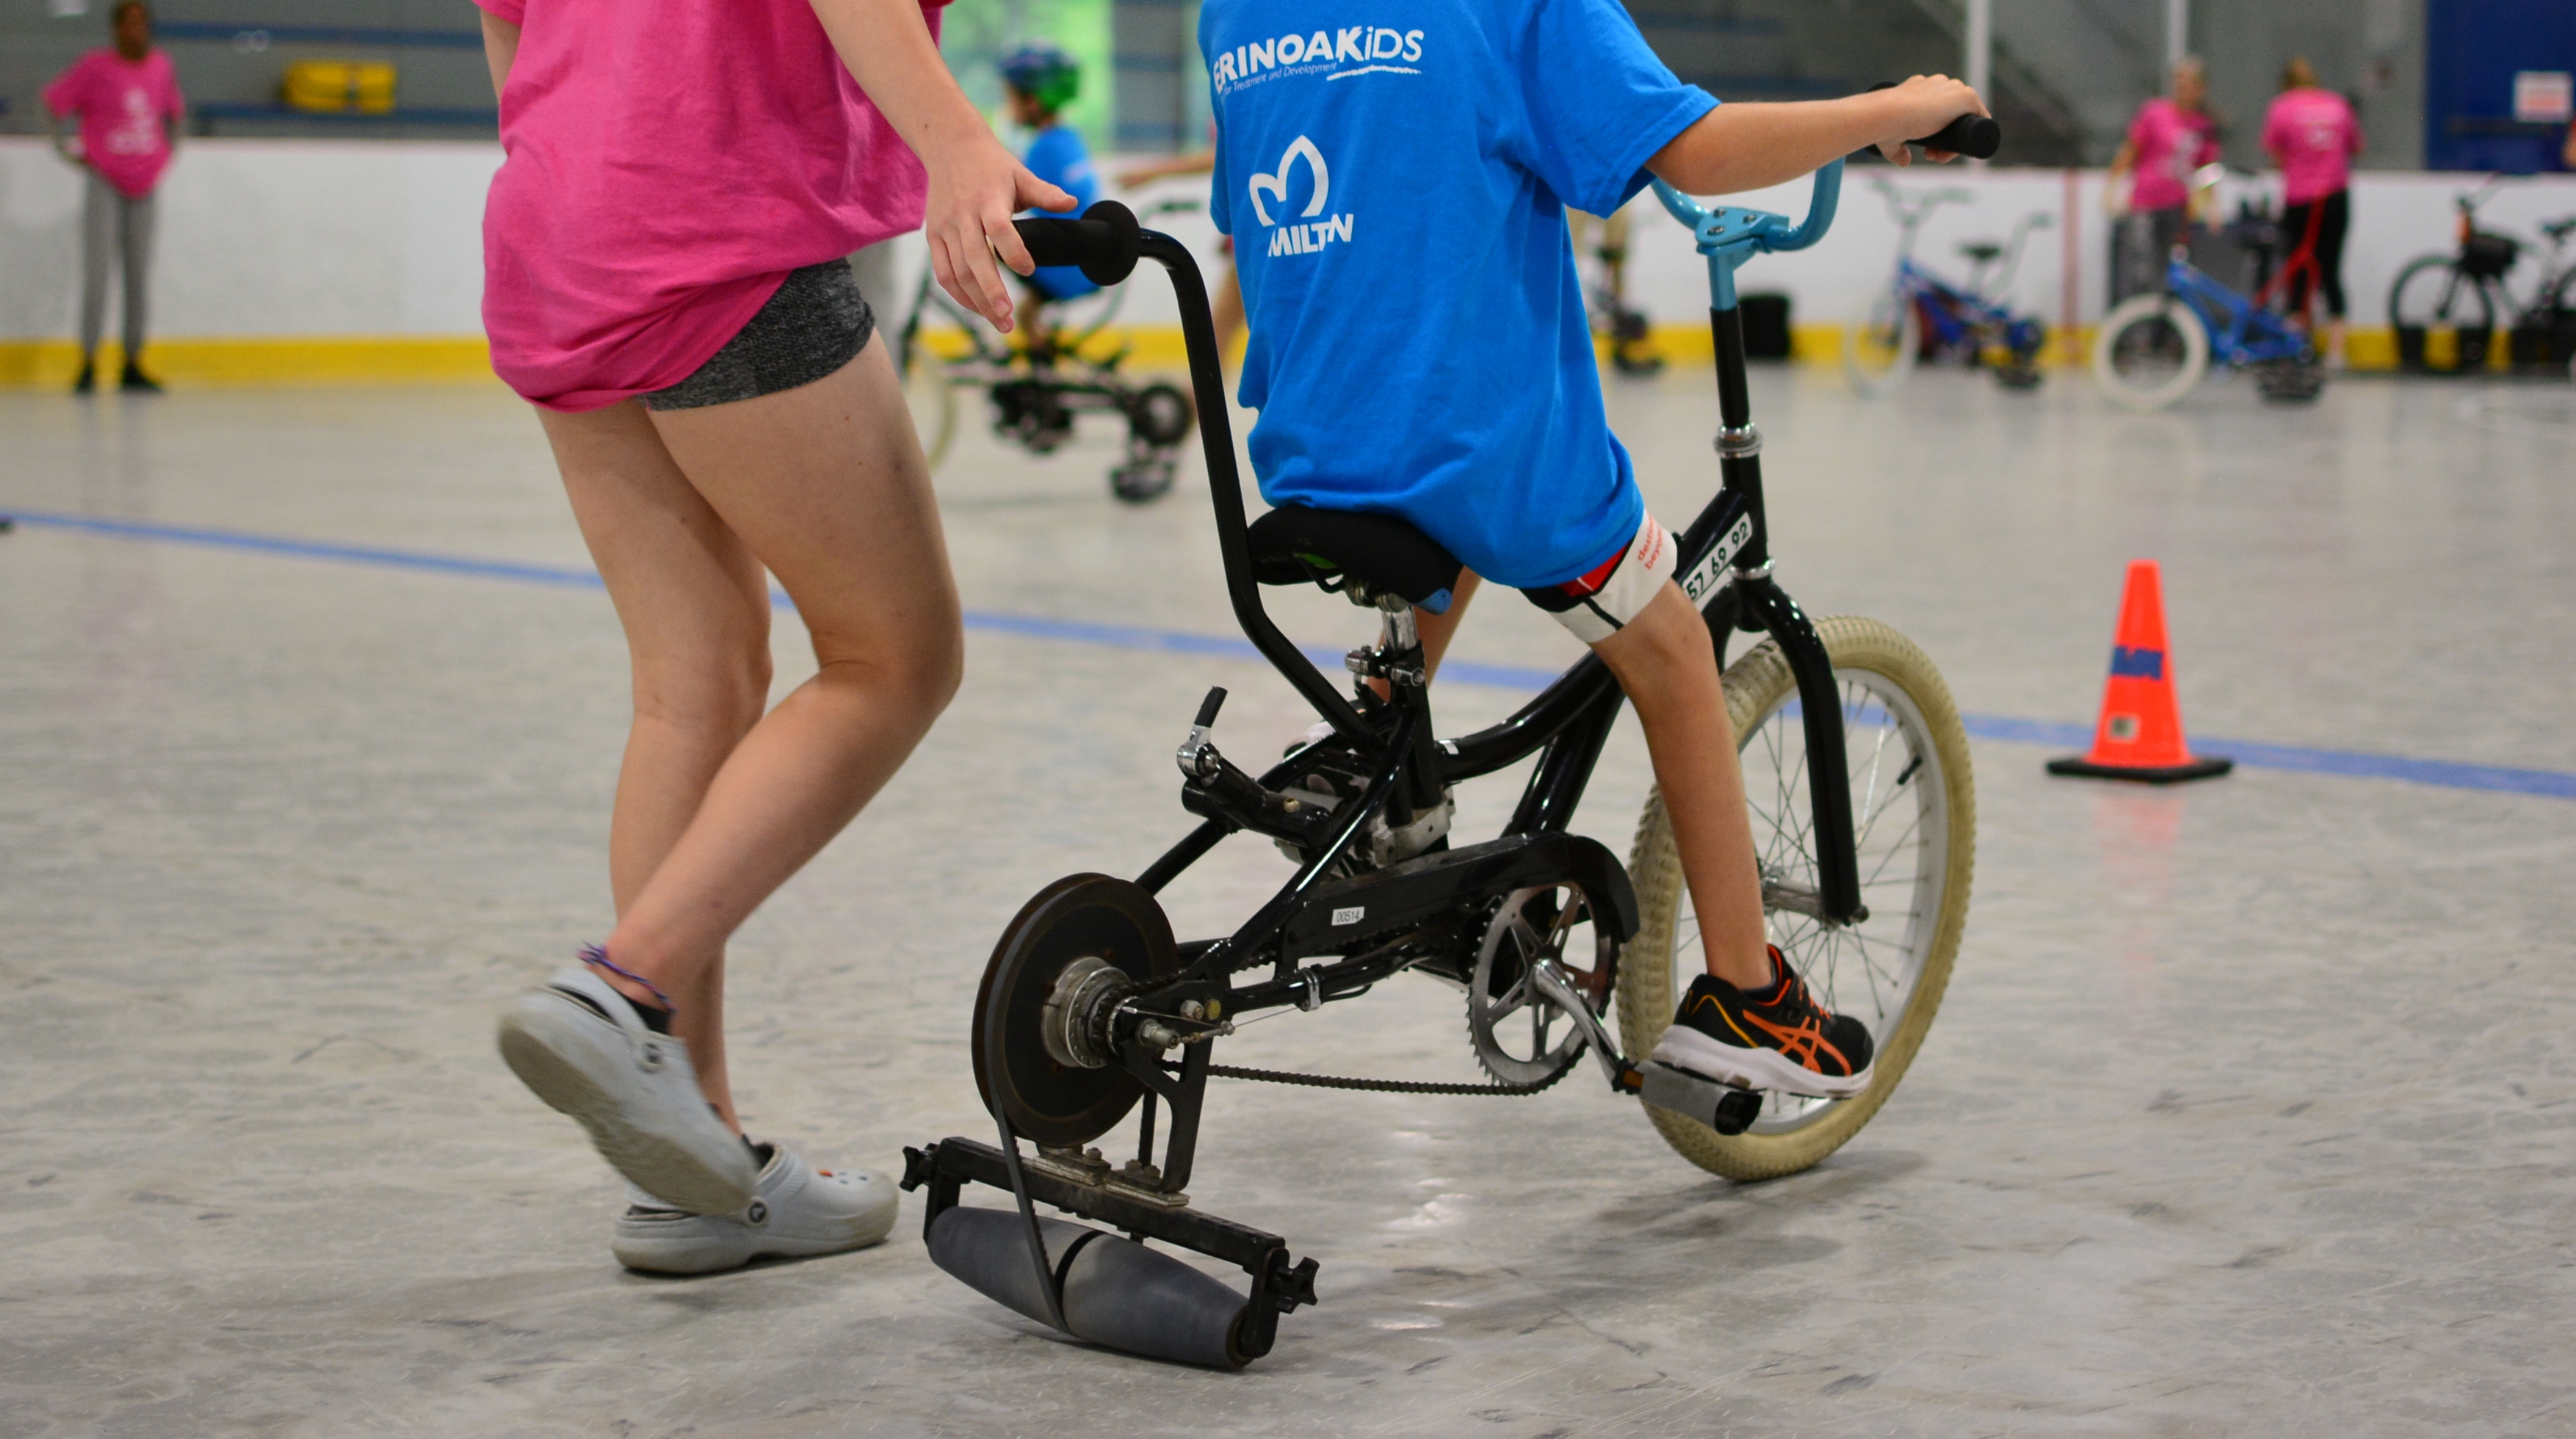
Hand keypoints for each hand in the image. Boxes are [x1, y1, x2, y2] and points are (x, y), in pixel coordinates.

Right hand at [918, 130, 1074, 332]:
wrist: (949, 146)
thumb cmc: (992, 164)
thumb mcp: (1021, 174)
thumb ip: (1046, 193)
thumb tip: (1073, 203)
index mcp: (987, 199)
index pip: (999, 229)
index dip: (1014, 252)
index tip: (1030, 270)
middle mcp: (963, 215)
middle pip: (974, 259)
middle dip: (991, 292)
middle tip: (1008, 318)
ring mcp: (944, 227)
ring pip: (957, 272)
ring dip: (976, 301)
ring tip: (1000, 322)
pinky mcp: (933, 236)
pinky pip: (943, 272)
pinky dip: (959, 294)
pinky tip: (978, 309)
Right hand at [1870, 73, 1986, 165]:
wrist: (1890, 113)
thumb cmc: (1885, 124)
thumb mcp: (1890, 140)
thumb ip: (1898, 150)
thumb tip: (1904, 162)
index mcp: (1921, 88)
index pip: (1938, 109)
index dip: (1935, 133)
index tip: (1926, 150)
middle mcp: (1939, 84)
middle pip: (1952, 114)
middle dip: (1945, 138)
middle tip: (1932, 156)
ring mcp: (1954, 88)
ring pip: (1964, 118)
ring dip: (1956, 139)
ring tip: (1941, 157)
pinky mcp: (1966, 96)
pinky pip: (1980, 116)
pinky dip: (1976, 132)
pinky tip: (1964, 147)